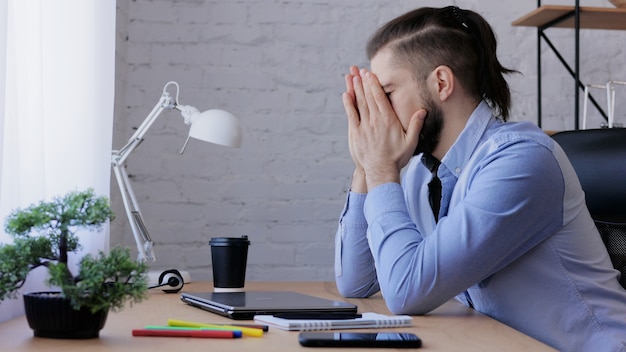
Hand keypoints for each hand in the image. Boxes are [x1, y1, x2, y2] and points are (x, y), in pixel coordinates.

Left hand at [342, 67, 425, 189]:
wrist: (381, 171)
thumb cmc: (397, 158)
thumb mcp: (411, 142)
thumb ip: (416, 125)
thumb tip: (422, 111)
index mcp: (388, 120)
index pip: (380, 98)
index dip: (374, 84)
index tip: (370, 74)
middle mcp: (375, 121)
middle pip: (368, 97)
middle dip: (364, 82)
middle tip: (360, 71)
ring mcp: (364, 127)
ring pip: (359, 103)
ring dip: (356, 89)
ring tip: (353, 77)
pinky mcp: (356, 134)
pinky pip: (351, 115)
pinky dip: (348, 104)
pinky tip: (346, 94)